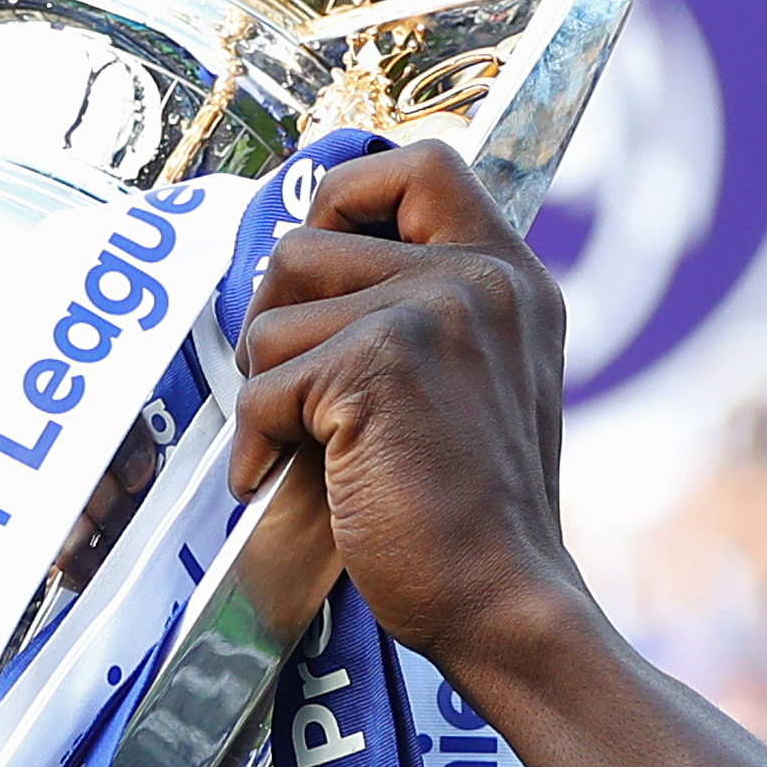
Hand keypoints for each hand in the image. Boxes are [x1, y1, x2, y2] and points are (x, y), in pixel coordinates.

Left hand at [232, 141, 585, 674]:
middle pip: (311, 240)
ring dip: (268, 388)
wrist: (504, 601)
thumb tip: (301, 269)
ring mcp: (431, 314)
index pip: (424, 165)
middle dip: (276, 314)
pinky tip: (275, 481)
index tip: (322, 259)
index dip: (349, 193)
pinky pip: (263, 387)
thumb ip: (426, 314)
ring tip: (309, 448)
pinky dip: (254, 446)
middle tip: (292, 387)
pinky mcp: (375, 367)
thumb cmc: (477, 518)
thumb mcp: (479, 384)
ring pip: (275, 316)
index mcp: (511, 278)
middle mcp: (479, 280)